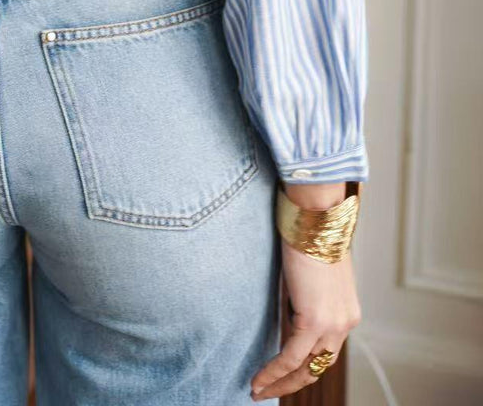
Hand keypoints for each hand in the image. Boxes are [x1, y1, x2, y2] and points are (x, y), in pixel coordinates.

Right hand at [250, 182, 361, 398]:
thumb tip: (288, 309)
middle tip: (266, 390)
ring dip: (280, 382)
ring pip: (306, 368)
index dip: (303, 367)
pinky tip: (258, 379)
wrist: (315, 216)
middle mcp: (345, 323)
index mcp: (347, 313)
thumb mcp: (312, 274)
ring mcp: (333, 323)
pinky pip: (291, 356)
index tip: (282, 375)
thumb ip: (305, 297)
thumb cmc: (310, 234)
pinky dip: (273, 371)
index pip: (324, 352)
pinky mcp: (314, 319)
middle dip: (290, 383)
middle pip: (318, 366)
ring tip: (258, 389)